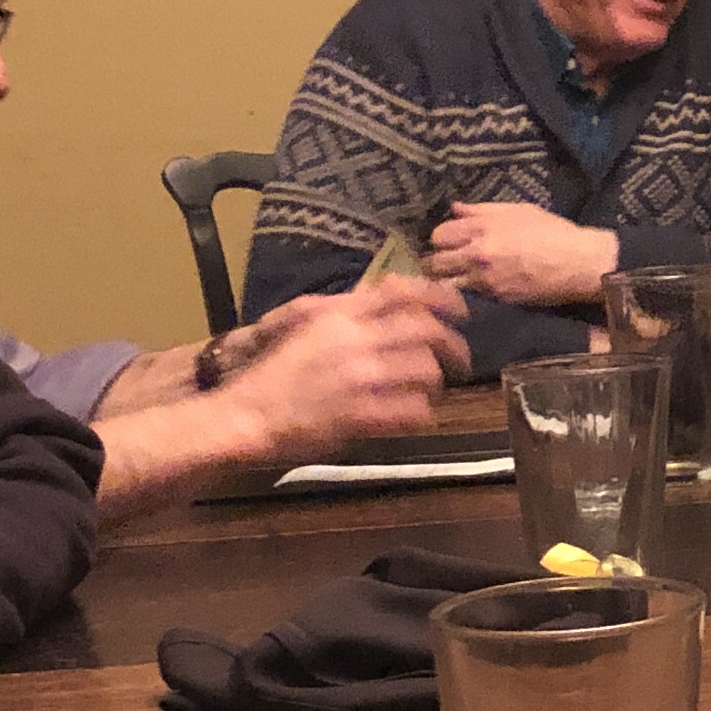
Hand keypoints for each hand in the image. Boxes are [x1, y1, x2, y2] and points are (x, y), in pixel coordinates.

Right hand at [218, 281, 470, 456]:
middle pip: (428, 331)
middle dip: (455, 347)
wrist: (249, 414)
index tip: (461, 312)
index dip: (444, 299)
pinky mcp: (363, 416)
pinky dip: (421, 414)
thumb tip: (390, 295)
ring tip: (429, 392)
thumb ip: (350, 311)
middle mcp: (357, 340)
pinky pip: (414, 411)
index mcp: (342, 314)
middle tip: (461, 362)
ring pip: (427, 371)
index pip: (407, 293)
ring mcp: (362, 379)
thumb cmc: (276, 372)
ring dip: (436, 384)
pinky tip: (412, 417)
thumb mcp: (309, 325)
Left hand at [428, 202, 618, 307]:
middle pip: (435, 263)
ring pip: (446, 285)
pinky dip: (466, 295)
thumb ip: (483, 210)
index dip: (442, 239)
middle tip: (447, 264)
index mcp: (483, 228)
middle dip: (437, 263)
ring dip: (447, 283)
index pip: (439, 235)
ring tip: (455, 281)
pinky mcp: (496, 299)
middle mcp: (478, 254)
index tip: (450, 242)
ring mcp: (485, 280)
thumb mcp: (519, 211)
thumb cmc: (553, 232)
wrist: (579, 263)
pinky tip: (474, 291)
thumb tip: (455, 209)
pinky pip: (468, 298)